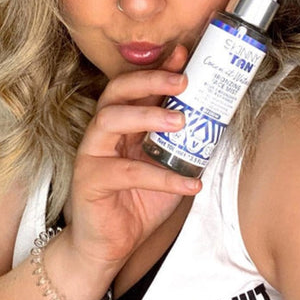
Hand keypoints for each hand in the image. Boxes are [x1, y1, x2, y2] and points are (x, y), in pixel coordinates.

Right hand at [67, 45, 201, 270]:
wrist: (109, 244)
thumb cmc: (137, 200)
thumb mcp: (163, 164)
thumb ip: (178, 141)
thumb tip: (209, 117)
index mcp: (122, 122)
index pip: (134, 86)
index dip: (157, 69)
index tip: (182, 54)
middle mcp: (103, 131)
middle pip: (117, 91)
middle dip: (150, 80)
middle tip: (183, 82)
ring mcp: (93, 153)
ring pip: (110, 120)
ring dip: (147, 116)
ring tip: (181, 122)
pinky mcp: (91, 180)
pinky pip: (127, 173)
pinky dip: (163, 177)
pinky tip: (191, 183)